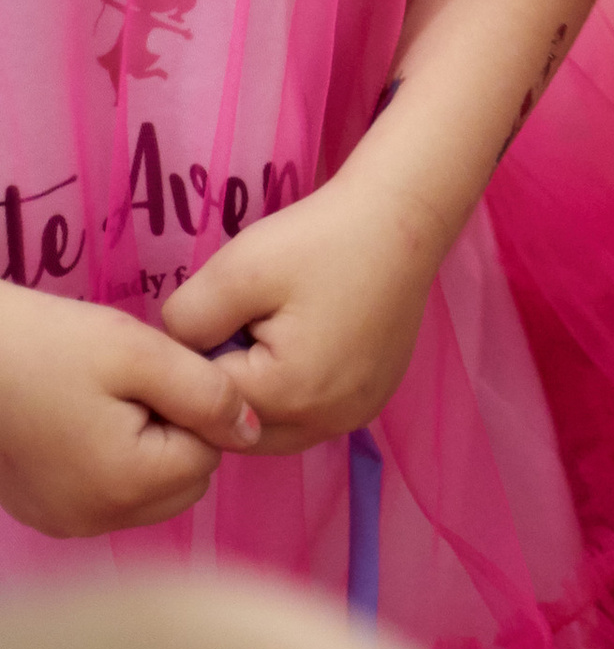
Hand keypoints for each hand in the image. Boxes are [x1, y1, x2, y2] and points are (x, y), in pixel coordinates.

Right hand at [0, 281, 259, 534]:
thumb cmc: (50, 347)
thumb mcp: (139, 353)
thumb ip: (206, 391)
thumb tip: (253, 429)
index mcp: (127, 484)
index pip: (208, 454)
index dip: (195, 407)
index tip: (156, 376)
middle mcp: (99, 520)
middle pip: (184, 482)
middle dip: (175, 434)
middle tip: (133, 388)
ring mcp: (69, 523)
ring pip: (150, 493)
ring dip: (147, 451)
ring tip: (106, 402)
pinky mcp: (47, 514)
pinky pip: (110, 496)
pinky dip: (112, 464)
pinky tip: (82, 423)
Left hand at [160, 171, 444, 457]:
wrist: (402, 219)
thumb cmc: (320, 239)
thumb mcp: (236, 269)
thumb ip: (184, 321)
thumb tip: (175, 353)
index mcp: (288, 394)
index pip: (207, 401)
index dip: (195, 360)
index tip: (208, 318)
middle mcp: (326, 421)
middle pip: (238, 428)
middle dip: (225, 387)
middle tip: (238, 326)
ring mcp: (354, 415)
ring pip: (273, 429)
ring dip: (257, 396)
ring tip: (267, 334)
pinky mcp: (370, 402)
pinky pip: (310, 417)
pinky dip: (292, 395)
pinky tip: (300, 344)